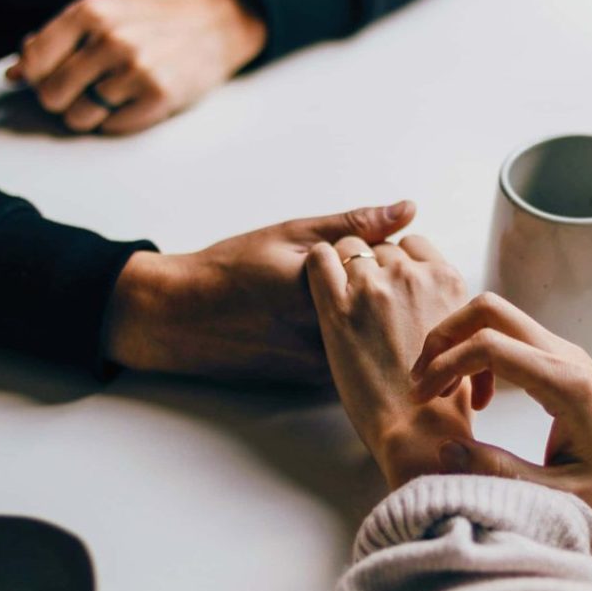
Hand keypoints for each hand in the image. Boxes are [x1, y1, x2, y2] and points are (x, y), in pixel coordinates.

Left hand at [7, 0, 265, 134]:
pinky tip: (133, 102)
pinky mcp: (158, 97)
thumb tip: (13, 74)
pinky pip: (111, 127)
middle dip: (63, 100)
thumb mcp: (103, 15)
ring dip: (91, 114)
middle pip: (52, 96)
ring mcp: (135, 70)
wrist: (213, 24)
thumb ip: (56, 41)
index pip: (33, 62)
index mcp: (89, 12)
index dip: (37, 77)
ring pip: (80, 118)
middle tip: (85, 91)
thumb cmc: (152, 22)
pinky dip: (117, 121)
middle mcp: (110, 40)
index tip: (52, 77)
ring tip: (113, 96)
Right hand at [105, 201, 415, 380]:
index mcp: (328, 293)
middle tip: (352, 272)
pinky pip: (358, 355)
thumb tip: (408, 209)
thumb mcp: (293, 234)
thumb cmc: (232, 271)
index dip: (387, 256)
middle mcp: (331, 336)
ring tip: (323, 300)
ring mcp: (327, 364)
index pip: (395, 271)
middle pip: (392, 309)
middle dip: (386, 288)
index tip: (364, 249)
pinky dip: (358, 339)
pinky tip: (329, 322)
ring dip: (374, 317)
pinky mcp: (320, 381)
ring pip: (377, 336)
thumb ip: (355, 225)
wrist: (183, 319)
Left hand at [306, 235, 472, 488]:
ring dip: (344, 267)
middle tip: (364, 301)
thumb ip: (445, 306)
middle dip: (371, 267)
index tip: (390, 283)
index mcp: (447, 280)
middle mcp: (412, 276)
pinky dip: (318, 265)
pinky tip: (320, 286)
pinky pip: (319, 258)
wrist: (417, 429)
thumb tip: (431, 298)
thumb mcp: (462, 338)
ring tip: (342, 299)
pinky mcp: (338, 307)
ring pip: (350, 247)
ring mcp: (374, 287)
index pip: (414, 244)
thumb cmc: (442, 397)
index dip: (398, 261)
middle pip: (381, 247)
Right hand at [410, 293, 591, 531]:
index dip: (444, 365)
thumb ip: (501, 474)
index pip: (488, 345)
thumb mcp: (562, 497)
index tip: (423, 399)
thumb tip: (446, 451)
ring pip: (498, 317)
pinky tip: (479, 398)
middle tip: (424, 382)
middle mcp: (565, 356)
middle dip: (444, 336)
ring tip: (444, 392)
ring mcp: (566, 353)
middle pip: (489, 309)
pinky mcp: (564, 361)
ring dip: (460, 343)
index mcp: (565, 383)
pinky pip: (511, 337)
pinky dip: (480, 354)